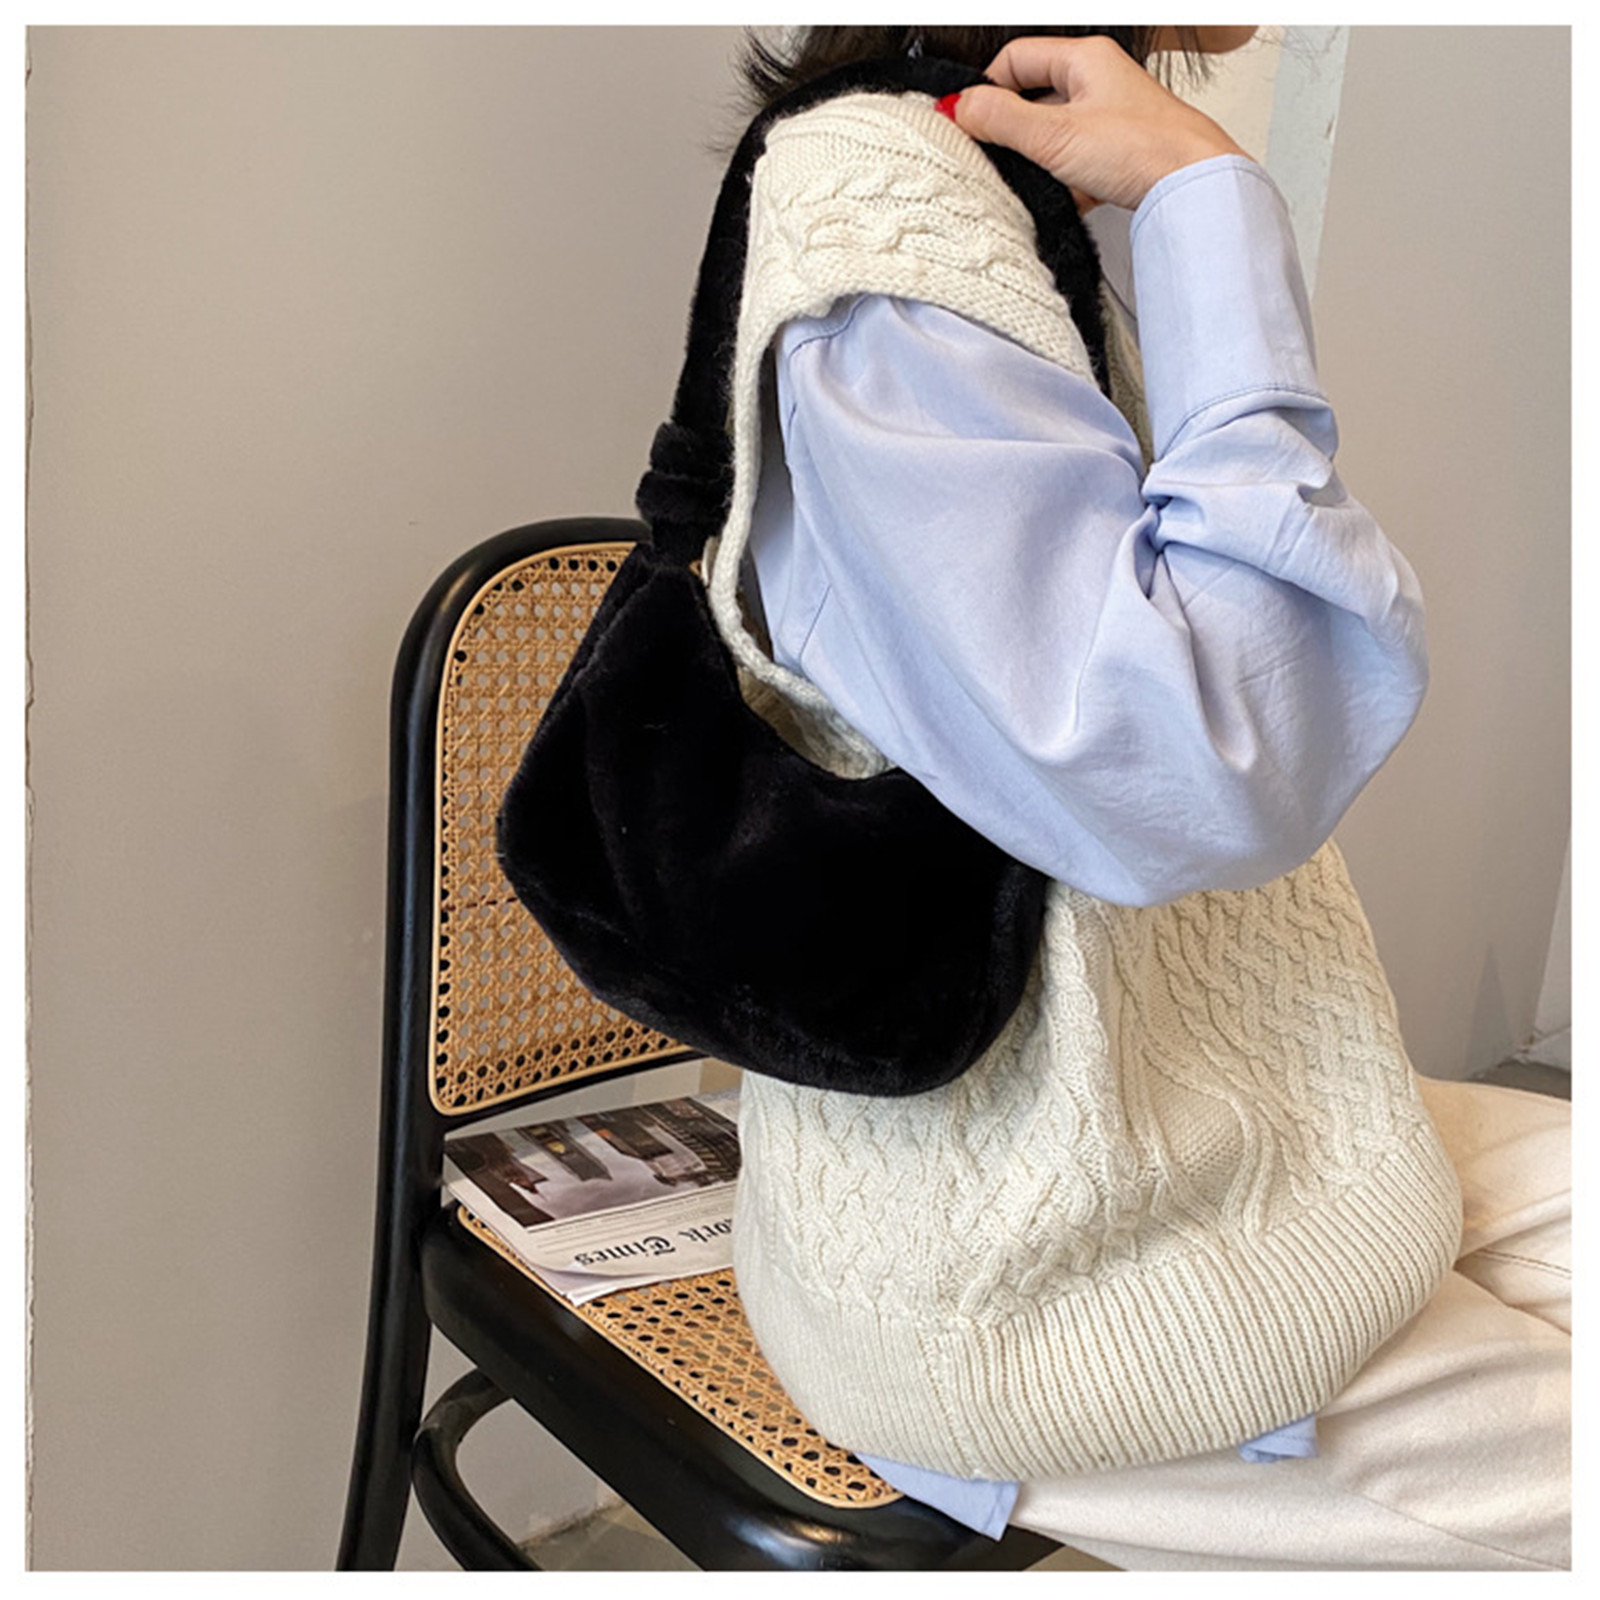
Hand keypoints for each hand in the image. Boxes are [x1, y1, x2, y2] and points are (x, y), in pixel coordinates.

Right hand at [949, 34, 1248, 212]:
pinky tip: (1064, 198)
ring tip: (1034, 178)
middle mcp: (1100, 82)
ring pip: (1055, 134)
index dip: (986, 88)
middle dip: (1011, 130)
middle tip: (994, 154)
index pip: (1016, 58)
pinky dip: (1064, 182)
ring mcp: (1111, 118)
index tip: (967, 121)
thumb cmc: (1143, 148)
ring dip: (1038, 160)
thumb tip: (959, 107)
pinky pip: (1077, 164)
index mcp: (1085, 59)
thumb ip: (1002, 120)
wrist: (1194, 186)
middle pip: (1034, 97)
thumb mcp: (1055, 135)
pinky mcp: (1120, 154)